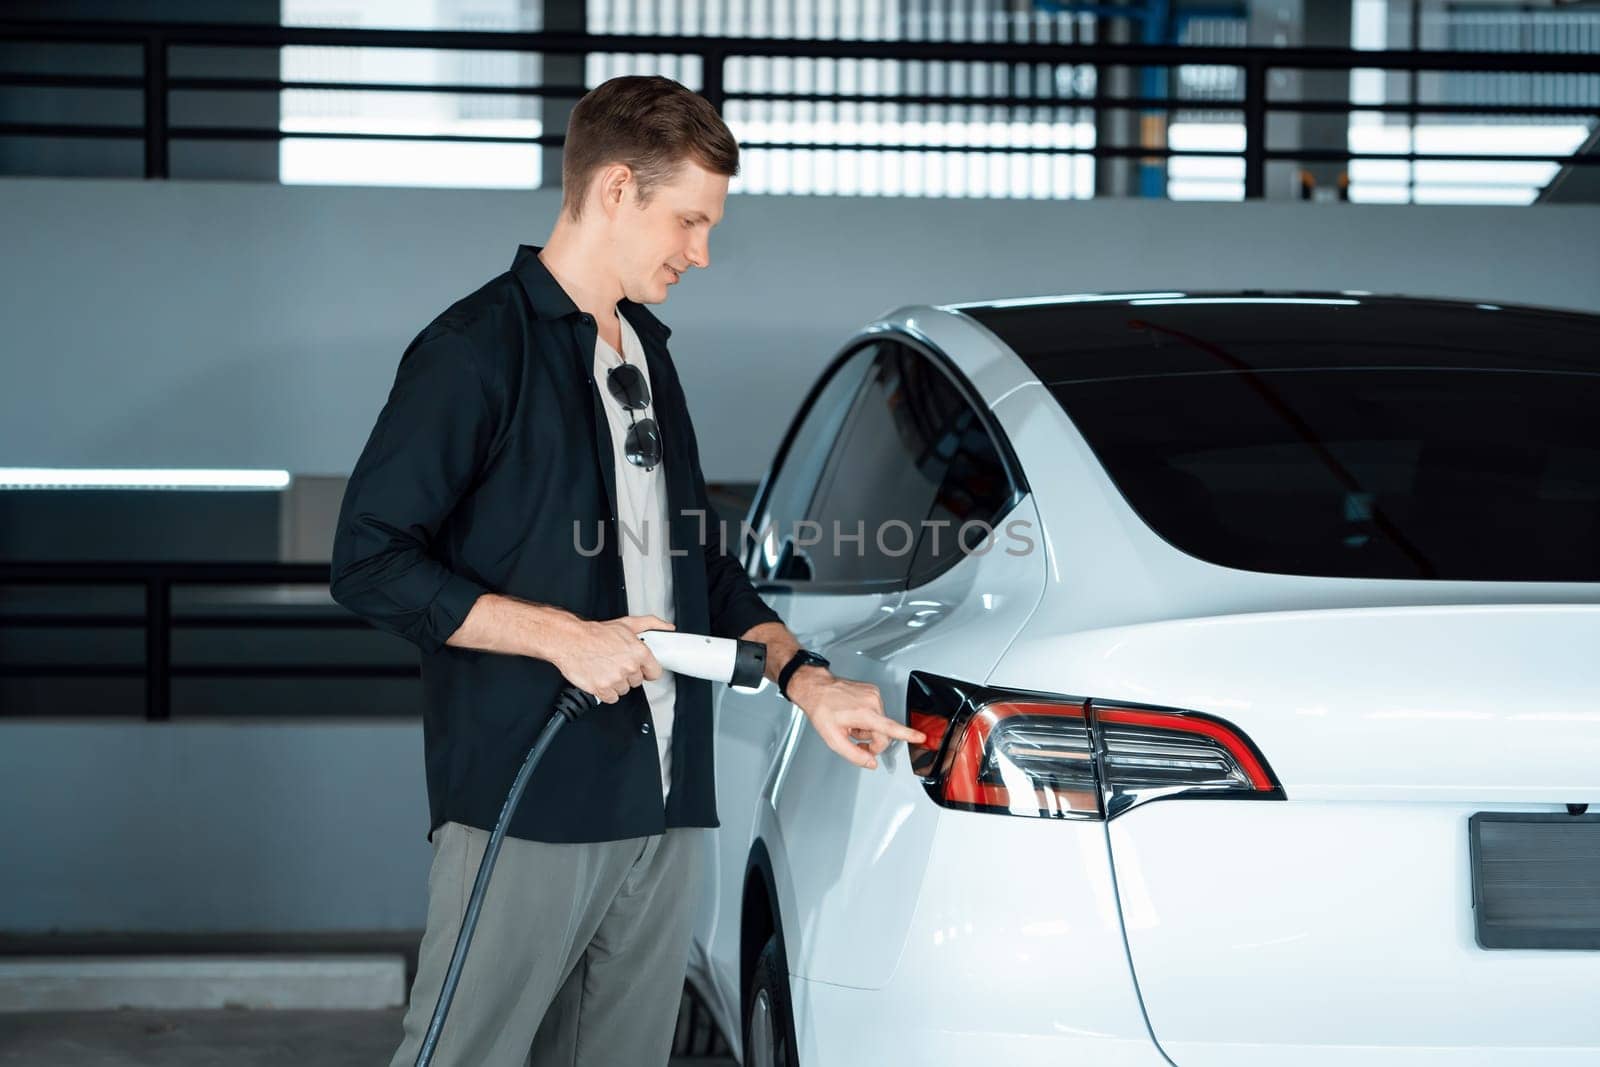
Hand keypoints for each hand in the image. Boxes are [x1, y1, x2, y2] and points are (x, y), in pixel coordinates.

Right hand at [552, 614, 672, 703]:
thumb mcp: (627, 624)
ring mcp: (615, 679)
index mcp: (638, 652)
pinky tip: (601, 678)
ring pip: (624, 690)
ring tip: (606, 669)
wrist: (570, 641)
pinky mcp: (602, 689)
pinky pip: (611, 698)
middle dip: (629, 674)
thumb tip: (667, 627)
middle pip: (637, 681)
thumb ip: (651, 624)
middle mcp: (629, 667)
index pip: (655, 672)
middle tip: (617, 663)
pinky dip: (606, 691)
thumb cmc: (595, 633)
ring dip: (617, 683)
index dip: (647, 670)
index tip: (641, 668)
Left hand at [786, 668, 925, 770]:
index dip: (908, 735)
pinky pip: (876, 712)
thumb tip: (871, 763)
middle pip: (883, 732)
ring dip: (867, 728)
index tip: (921, 737)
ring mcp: (873, 694)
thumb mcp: (834, 739)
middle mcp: (873, 701)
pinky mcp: (873, 690)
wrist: (817, 688)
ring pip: (880, 723)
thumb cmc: (822, 709)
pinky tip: (853, 715)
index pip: (891, 728)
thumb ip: (855, 756)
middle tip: (854, 739)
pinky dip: (867, 718)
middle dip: (871, 740)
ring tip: (850, 723)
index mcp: (865, 713)